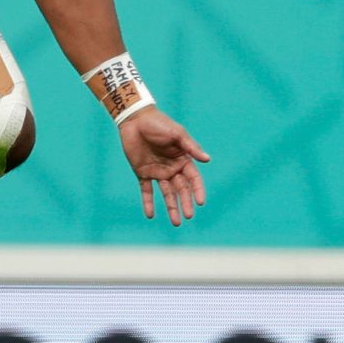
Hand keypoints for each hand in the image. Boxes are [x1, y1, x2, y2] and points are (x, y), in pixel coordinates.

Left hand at [119, 108, 209, 226]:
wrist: (135, 119)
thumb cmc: (159, 123)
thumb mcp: (177, 134)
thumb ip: (191, 147)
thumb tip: (208, 159)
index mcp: (183, 160)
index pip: (193, 179)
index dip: (197, 190)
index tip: (200, 202)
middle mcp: (172, 168)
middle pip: (181, 189)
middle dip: (185, 203)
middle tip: (187, 216)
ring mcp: (157, 171)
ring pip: (166, 193)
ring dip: (171, 207)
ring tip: (175, 223)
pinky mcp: (142, 172)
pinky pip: (146, 190)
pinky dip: (148, 202)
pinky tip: (150, 215)